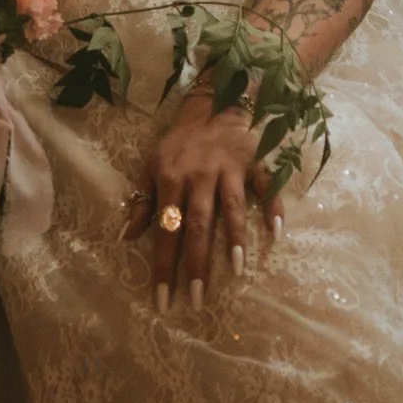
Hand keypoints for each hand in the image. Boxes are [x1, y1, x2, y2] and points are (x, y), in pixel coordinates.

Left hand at [124, 90, 274, 310]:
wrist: (211, 101)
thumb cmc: (178, 142)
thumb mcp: (151, 166)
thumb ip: (141, 201)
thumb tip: (126, 236)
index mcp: (170, 180)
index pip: (164, 231)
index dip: (163, 267)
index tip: (162, 300)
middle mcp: (198, 177)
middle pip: (196, 226)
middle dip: (196, 264)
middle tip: (197, 300)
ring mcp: (228, 170)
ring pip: (231, 207)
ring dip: (234, 238)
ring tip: (236, 270)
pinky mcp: (253, 162)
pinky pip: (265, 185)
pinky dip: (273, 206)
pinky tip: (276, 231)